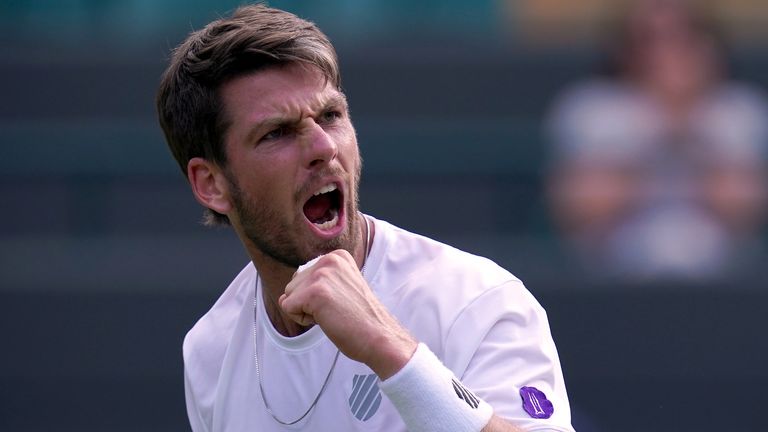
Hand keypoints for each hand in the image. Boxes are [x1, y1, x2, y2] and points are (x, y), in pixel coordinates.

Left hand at [279, 250, 416, 378]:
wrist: (379, 336)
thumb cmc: (360, 319)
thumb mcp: (342, 288)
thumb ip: (318, 284)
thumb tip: (282, 297)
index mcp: (337, 256)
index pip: (304, 277)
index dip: (316, 297)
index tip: (340, 302)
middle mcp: (329, 260)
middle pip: (293, 285)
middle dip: (308, 303)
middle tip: (336, 310)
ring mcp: (322, 274)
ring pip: (288, 296)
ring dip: (305, 311)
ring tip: (332, 314)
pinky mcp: (315, 291)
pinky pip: (288, 308)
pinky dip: (303, 319)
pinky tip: (326, 319)